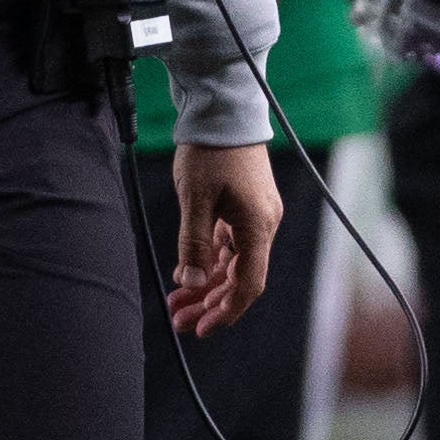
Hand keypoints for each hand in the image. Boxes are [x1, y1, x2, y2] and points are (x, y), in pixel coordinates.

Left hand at [166, 140, 281, 336]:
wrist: (222, 111)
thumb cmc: (209, 151)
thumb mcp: (195, 199)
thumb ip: (193, 243)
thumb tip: (190, 282)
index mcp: (257, 226)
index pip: (248, 284)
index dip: (226, 311)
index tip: (201, 328)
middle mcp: (263, 225)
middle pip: (239, 278)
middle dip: (209, 302)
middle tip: (179, 321)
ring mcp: (255, 217)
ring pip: (232, 263)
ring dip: (206, 284)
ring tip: (177, 303)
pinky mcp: (244, 208)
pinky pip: (229, 245)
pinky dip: (209, 261)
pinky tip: (187, 273)